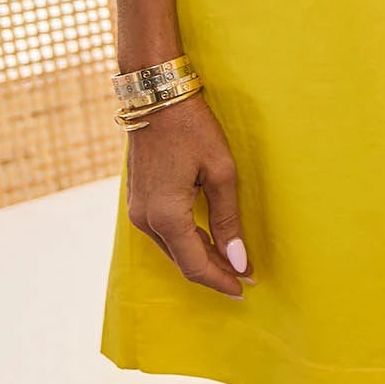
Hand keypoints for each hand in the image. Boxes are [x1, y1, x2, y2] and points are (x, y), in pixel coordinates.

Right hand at [124, 90, 255, 296]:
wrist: (156, 95)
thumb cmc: (192, 128)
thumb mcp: (220, 171)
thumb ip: (228, 220)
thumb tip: (239, 260)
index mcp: (167, 216)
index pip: (196, 266)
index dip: (222, 280)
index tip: (247, 288)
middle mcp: (145, 220)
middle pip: (183, 262)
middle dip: (214, 271)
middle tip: (245, 276)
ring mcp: (136, 211)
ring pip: (172, 249)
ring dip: (200, 257)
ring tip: (231, 260)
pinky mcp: (136, 200)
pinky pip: (163, 233)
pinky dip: (186, 241)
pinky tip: (207, 238)